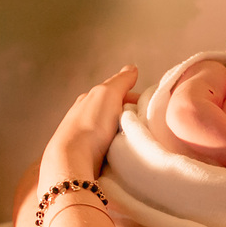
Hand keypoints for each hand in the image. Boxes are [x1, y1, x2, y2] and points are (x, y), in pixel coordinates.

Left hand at [39, 66, 139, 189]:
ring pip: (118, 130)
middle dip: (135, 116)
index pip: (118, 94)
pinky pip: (115, 147)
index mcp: (90, 100)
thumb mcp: (107, 93)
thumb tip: (132, 68)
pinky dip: (125, 147)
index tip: (150, 108)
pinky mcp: (94, 155)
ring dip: (130, 133)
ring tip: (142, 138)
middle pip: (119, 112)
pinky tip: (132, 150)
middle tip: (150, 124)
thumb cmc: (90, 123)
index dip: (136, 98)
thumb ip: (121, 81)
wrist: (74, 158)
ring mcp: (90, 137)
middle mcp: (88, 116)